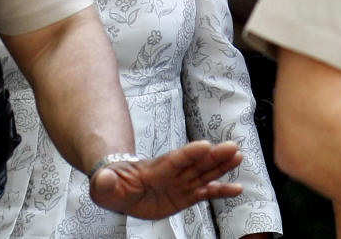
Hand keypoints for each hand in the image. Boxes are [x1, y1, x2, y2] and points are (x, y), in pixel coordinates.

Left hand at [89, 140, 242, 219]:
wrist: (118, 189)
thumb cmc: (111, 185)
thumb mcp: (102, 186)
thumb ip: (105, 182)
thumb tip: (105, 179)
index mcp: (152, 171)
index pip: (173, 161)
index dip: (188, 154)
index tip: (204, 145)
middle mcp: (170, 174)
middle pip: (194, 164)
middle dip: (213, 156)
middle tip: (232, 147)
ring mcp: (179, 183)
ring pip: (203, 174)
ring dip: (221, 166)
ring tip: (238, 156)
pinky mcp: (184, 195)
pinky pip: (205, 192)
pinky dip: (221, 190)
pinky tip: (237, 188)